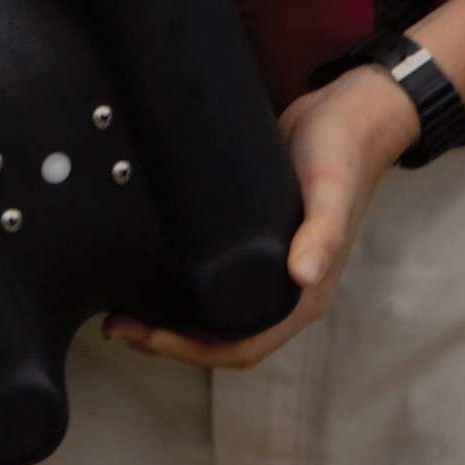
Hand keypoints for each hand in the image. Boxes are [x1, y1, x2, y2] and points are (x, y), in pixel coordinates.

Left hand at [110, 69, 412, 372]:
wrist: (345, 112)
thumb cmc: (343, 155)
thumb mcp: (332, 194)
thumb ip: (321, 234)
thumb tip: (303, 276)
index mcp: (305, 295)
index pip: (243, 348)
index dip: (193, 352)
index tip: (150, 336)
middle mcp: (285, 290)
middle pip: (219, 340)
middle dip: (167, 341)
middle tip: (119, 325)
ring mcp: (266, 268)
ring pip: (211, 314)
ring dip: (167, 320)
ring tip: (123, 309)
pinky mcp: (248, 241)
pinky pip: (210, 281)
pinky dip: (177, 288)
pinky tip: (149, 273)